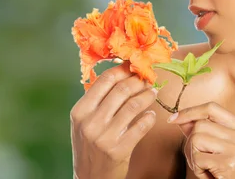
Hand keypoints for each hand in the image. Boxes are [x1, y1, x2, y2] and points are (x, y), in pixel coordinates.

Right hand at [70, 62, 158, 178]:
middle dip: (139, 81)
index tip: (136, 66)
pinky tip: (152, 115)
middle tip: (149, 79)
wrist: (90, 177)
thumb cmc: (91, 143)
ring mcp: (104, 136)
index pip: (105, 80)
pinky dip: (150, 117)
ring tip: (154, 93)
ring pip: (134, 105)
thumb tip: (124, 71)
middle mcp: (90, 122)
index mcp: (80, 111)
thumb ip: (99, 99)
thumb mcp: (85, 120)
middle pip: (122, 89)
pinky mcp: (119, 149)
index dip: (124, 69)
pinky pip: (142, 125)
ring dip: (148, 95)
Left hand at [168, 102, 234, 178]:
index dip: (191, 111)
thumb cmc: (229, 176)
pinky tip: (208, 174)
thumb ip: (204, 131)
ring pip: (197, 138)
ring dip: (193, 155)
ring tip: (205, 166)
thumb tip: (180, 118)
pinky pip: (198, 157)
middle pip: (201, 124)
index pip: (214, 108)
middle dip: (191, 141)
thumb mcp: (220, 150)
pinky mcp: (229, 163)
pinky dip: (197, 168)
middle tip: (199, 158)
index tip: (174, 118)